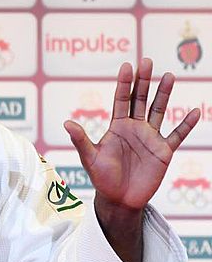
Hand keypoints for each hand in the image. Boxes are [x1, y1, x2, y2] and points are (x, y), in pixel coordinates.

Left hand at [64, 58, 199, 210]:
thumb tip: (66, 123)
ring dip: (164, 94)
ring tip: (169, 76)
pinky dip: (186, 125)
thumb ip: (81, 140)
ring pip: (158, 111)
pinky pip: (177, 135)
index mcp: (117, 127)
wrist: (119, 199)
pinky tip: (195, 111)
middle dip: (144, 81)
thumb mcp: (90, 158)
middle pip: (140, 100)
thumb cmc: (102, 178)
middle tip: (147, 61)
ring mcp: (150, 138)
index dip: (124, 84)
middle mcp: (134, 128)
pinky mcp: (163, 151)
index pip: (121, 100)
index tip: (127, 66)